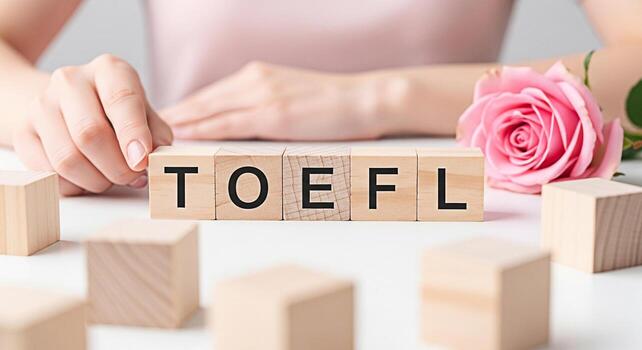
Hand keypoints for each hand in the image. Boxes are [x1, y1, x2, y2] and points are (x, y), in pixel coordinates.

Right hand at [12, 54, 172, 195]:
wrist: (67, 105)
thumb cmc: (116, 112)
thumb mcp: (144, 113)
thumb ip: (156, 134)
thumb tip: (157, 157)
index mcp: (108, 70)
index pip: (121, 99)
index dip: (133, 134)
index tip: (142, 161)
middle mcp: (70, 80)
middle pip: (90, 134)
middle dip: (118, 167)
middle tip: (133, 178)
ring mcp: (41, 105)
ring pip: (68, 159)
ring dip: (97, 181)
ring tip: (112, 178)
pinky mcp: (23, 133)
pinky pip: (49, 173)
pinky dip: (75, 185)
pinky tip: (88, 178)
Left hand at [162, 62, 394, 140]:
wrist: (367, 98)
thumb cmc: (336, 104)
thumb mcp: (293, 98)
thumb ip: (264, 107)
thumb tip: (243, 126)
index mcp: (257, 76)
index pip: (210, 95)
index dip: (183, 109)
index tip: (161, 122)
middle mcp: (253, 81)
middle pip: (201, 101)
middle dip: (172, 117)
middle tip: (141, 131)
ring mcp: (262, 96)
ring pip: (208, 111)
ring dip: (178, 126)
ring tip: (150, 139)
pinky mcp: (273, 114)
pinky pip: (228, 125)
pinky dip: (201, 133)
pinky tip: (182, 140)